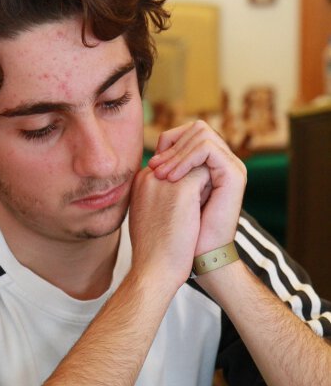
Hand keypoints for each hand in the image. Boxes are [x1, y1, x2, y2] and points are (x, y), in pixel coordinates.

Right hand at [129, 163, 211, 289]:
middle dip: (196, 178)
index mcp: (139, 182)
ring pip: (196, 165)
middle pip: (183, 160)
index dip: (184, 181)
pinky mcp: (182, 188)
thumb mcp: (150, 215)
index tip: (185, 207)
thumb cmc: (155, 250)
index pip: (170, 164)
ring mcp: (163, 180)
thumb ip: (159, 196)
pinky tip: (202, 212)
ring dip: (203, 185)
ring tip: (197, 212)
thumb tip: (180, 189)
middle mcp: (148, 175)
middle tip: (195, 209)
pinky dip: (209, 192)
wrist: (155, 271)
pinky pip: (206, 174)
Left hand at [146, 121, 246, 254]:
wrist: (199, 257)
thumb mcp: (167, 195)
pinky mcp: (234, 174)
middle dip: (172, 144)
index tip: (151, 165)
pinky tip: (172, 179)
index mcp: (209, 166)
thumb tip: (151, 157)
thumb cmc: (179, 232)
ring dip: (177, 152)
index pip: (189, 134)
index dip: (168, 143)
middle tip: (155, 168)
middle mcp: (222, 163)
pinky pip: (207, 149)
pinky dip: (186, 159)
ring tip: (162, 175)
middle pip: (196, 128)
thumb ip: (166, 172)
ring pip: (201, 134)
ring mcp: (231, 167)